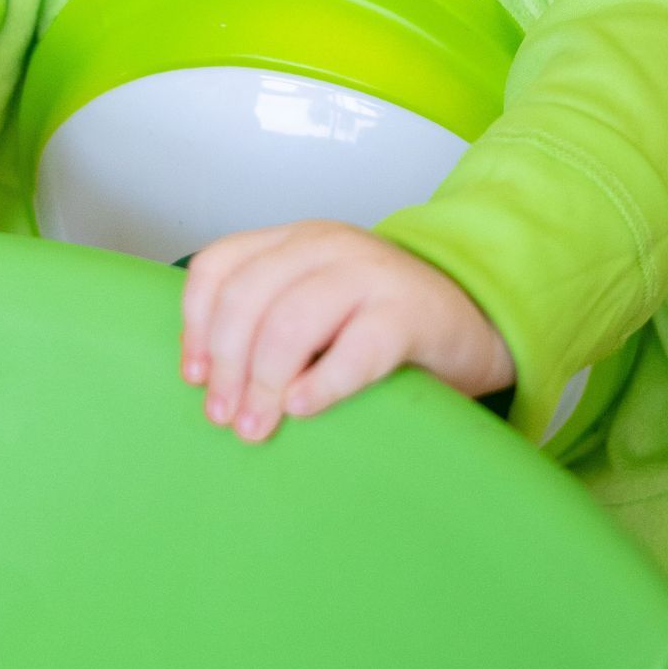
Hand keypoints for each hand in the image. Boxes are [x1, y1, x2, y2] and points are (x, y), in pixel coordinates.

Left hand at [179, 220, 513, 443]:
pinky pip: (355, 350)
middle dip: (227, 364)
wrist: (473, 323)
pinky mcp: (409, 312)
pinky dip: (320, 385)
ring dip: (263, 382)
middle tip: (224, 417)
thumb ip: (270, 320)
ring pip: (290, 322)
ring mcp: (371, 274)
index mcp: (296, 241)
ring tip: (256, 427)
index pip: (220, 266)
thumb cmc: (383, 326)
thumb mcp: (319, 306)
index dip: (195, 324)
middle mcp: (327, 246)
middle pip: (247, 298)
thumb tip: (209, 384)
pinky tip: (303, 409)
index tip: (194, 377)